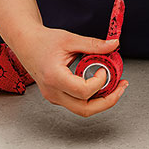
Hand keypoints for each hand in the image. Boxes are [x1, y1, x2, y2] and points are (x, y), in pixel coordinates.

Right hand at [11, 25, 127, 116]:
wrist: (26, 44)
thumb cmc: (44, 41)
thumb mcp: (71, 39)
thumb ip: (94, 44)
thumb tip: (115, 45)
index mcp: (55, 78)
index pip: (83, 91)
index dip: (99, 81)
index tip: (103, 67)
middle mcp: (53, 92)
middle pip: (85, 109)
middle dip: (108, 100)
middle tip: (122, 86)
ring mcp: (54, 96)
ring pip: (82, 109)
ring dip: (101, 100)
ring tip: (115, 85)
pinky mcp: (56, 95)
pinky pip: (77, 102)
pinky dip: (92, 96)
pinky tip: (100, 83)